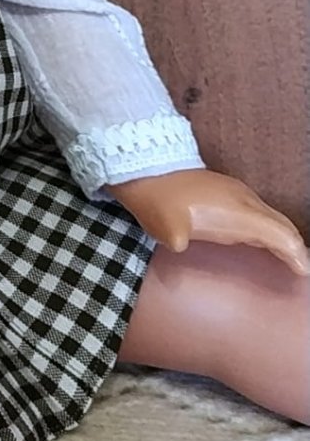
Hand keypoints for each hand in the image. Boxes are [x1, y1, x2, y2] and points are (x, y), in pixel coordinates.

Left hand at [106, 168, 309, 275]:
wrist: (146, 169)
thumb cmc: (158, 201)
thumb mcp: (165, 223)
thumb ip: (176, 236)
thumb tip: (180, 243)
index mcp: (237, 211)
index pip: (279, 233)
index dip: (294, 253)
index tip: (303, 271)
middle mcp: (244, 200)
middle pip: (282, 224)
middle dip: (296, 246)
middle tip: (302, 268)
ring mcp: (236, 193)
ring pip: (271, 216)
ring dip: (283, 236)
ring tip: (290, 258)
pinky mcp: (226, 191)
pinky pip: (259, 212)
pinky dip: (270, 228)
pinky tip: (263, 240)